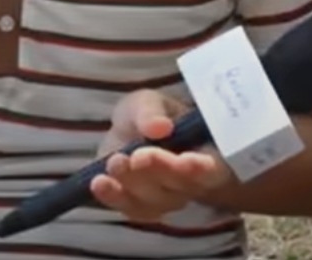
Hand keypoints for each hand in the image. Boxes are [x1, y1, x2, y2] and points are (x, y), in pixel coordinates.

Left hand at [90, 89, 233, 221]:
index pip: (212, 169)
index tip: (184, 160)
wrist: (128, 131)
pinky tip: (99, 183)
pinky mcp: (140, 207)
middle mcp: (192, 183)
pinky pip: (131, 210)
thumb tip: (160, 128)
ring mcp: (167, 199)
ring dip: (133, 184)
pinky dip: (113, 198)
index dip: (200, 169)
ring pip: (155, 202)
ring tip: (114, 162)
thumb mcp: (148, 101)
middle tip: (138, 156)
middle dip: (159, 171)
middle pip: (180, 188)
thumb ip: (152, 112)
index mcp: (207, 152)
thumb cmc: (150, 114)